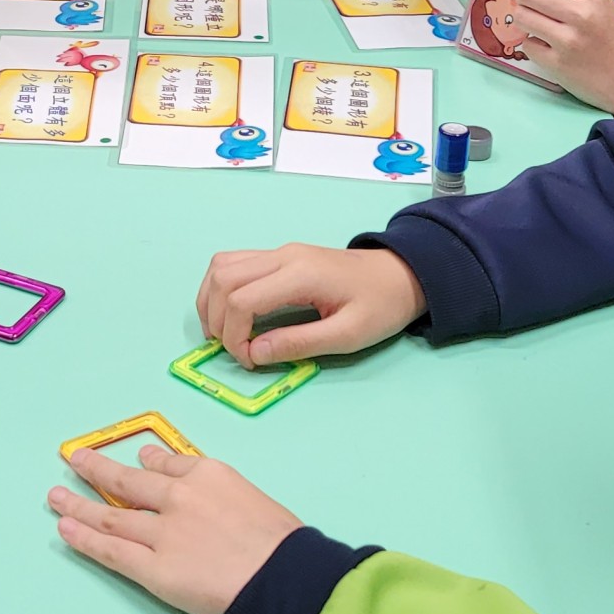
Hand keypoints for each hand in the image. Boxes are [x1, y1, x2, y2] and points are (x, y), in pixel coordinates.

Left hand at [50, 447, 301, 613]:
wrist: (283, 580)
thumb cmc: (284, 544)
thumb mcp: (255, 500)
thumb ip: (223, 496)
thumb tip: (212, 500)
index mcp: (208, 474)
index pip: (167, 465)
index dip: (146, 464)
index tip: (135, 461)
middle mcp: (177, 496)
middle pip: (127, 482)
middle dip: (98, 469)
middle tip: (76, 460)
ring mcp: (161, 532)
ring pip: (111, 516)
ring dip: (79, 504)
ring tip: (55, 496)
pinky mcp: (152, 569)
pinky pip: (112, 552)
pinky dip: (85, 539)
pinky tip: (65, 529)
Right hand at [195, 243, 423, 364]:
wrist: (401, 275)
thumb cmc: (380, 306)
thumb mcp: (347, 335)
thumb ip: (299, 344)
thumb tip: (254, 353)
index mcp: (301, 274)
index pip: (242, 299)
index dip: (234, 335)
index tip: (249, 361)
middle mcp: (283, 256)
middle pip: (224, 279)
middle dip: (217, 319)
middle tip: (233, 350)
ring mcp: (280, 252)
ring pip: (222, 265)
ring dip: (212, 300)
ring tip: (222, 333)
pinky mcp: (280, 256)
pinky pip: (234, 263)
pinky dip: (221, 288)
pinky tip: (230, 312)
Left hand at [515, 0, 613, 119]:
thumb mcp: (604, 8)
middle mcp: (581, 15)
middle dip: (527, 1)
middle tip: (536, 12)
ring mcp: (568, 41)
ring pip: (522, 17)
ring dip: (526, 23)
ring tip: (541, 30)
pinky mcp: (557, 64)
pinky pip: (527, 44)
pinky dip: (534, 47)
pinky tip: (550, 51)